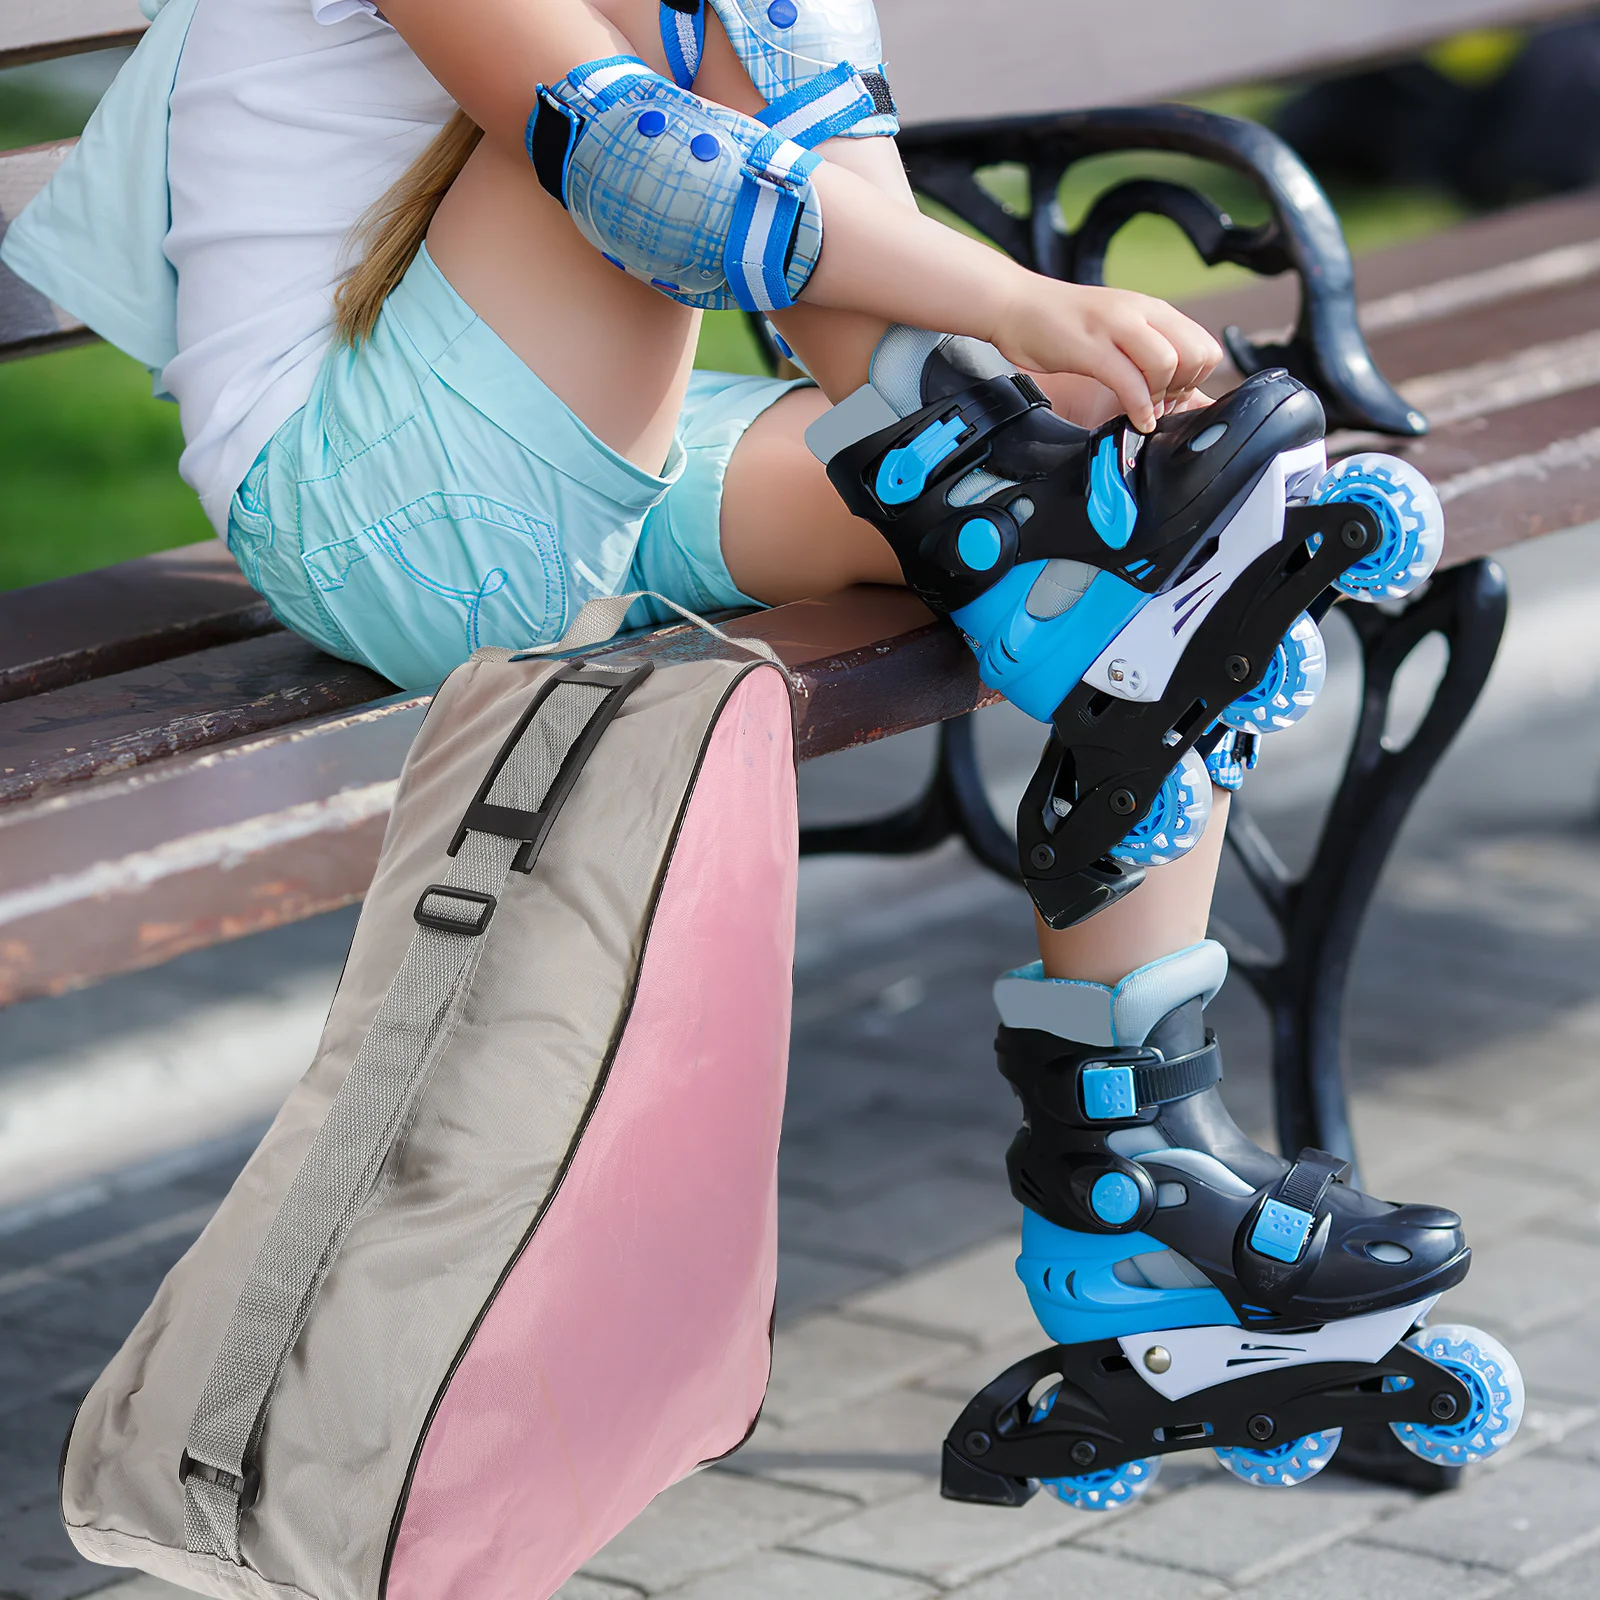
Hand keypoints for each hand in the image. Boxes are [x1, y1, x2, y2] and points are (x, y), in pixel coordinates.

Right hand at [991, 279, 1222, 432]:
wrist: (1015, 304)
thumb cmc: (1061, 323)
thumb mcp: (1116, 328)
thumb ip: (1145, 347)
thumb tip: (1173, 382)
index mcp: (1151, 309)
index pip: (1205, 344)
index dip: (1197, 377)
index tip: (1174, 393)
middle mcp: (1140, 313)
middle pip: (1195, 354)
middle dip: (1185, 388)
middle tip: (1161, 402)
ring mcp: (1115, 328)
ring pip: (1167, 364)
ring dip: (1160, 398)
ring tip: (1144, 410)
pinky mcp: (1091, 348)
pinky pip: (1130, 383)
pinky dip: (1139, 410)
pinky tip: (1136, 421)